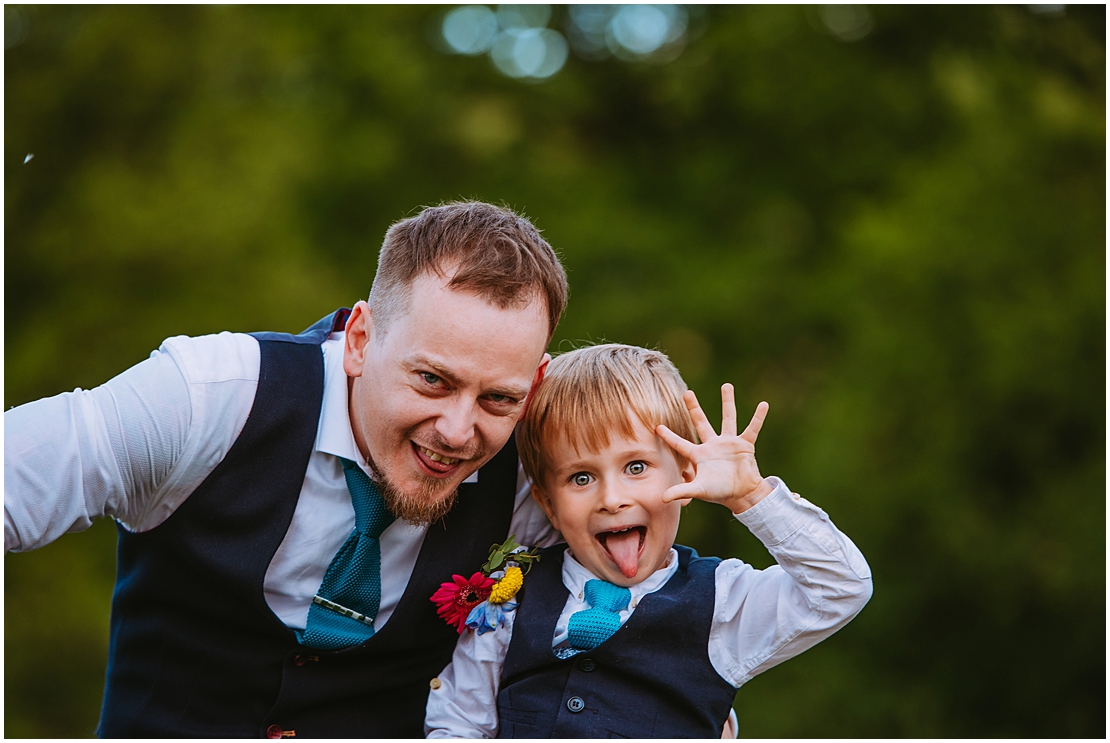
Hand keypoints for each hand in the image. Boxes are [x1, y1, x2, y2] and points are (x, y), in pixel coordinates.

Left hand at [655, 384, 773, 513]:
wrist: (742, 495)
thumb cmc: (719, 492)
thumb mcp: (698, 490)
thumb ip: (681, 491)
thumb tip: (661, 499)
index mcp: (699, 455)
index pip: (680, 443)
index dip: (669, 436)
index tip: (657, 426)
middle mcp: (713, 445)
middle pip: (701, 422)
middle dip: (694, 408)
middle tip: (686, 393)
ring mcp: (729, 443)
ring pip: (728, 418)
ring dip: (727, 402)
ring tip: (726, 385)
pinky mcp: (745, 445)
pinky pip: (752, 428)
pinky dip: (758, 418)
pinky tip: (763, 405)